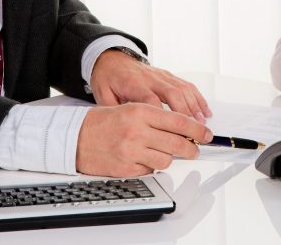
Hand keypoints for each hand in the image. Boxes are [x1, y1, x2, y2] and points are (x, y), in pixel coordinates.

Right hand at [76, 103, 212, 176]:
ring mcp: (131, 151)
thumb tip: (182, 129)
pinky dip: (150, 167)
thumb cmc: (102, 122)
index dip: (197, 129)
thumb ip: (155, 117)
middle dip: (191, 148)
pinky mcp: (125, 168)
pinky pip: (150, 171)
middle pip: (177, 143)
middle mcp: (137, 131)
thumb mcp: (130, 109)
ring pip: (166, 160)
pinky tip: (143, 159)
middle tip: (195, 150)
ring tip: (162, 153)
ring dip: (168, 158)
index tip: (206, 134)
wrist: (74, 137)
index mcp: (140, 111)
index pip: (178, 121)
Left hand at [90, 49, 212, 121]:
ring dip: (194, 106)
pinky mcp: (168, 75)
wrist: (111, 59)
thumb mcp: (102, 96)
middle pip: (172, 94)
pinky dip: (197, 98)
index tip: (169, 132)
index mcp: (132, 84)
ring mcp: (161, 75)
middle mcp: (150, 78)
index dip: (162, 115)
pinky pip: (186, 85)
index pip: (150, 99)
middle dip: (185, 113)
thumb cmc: (108, 79)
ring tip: (202, 123)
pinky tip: (204, 110)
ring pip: (182, 89)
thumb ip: (114, 112)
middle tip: (193, 131)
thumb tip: (124, 130)